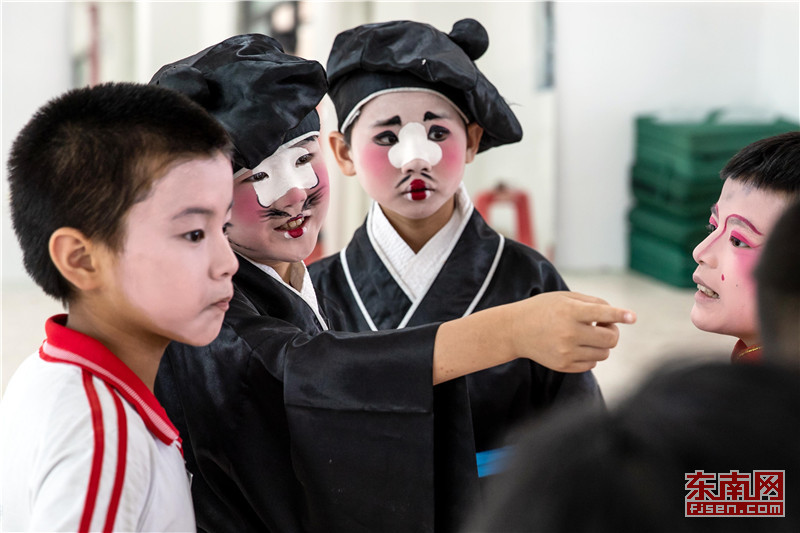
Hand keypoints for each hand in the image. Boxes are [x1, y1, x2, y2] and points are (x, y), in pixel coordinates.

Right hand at [509, 291, 635, 372]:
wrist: (514, 330)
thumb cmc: (542, 309)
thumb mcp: (564, 297)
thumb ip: (592, 303)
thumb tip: (617, 316)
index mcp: (569, 311)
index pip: (601, 313)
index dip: (620, 315)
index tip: (632, 317)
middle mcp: (568, 333)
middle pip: (609, 338)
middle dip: (612, 332)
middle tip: (603, 327)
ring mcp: (566, 351)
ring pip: (604, 353)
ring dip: (602, 344)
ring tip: (588, 336)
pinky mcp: (563, 365)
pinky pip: (592, 364)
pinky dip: (591, 355)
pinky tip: (578, 346)